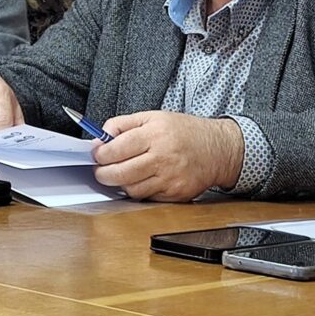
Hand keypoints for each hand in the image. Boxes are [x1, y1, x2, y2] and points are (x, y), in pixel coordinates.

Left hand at [91, 111, 243, 201]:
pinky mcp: (176, 195)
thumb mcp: (152, 117)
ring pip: (132, 189)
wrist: (218, 149)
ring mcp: (170, 179)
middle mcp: (163, 158)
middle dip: (103, 173)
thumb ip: (122, 124)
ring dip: (120, 184)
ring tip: (119, 174)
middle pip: (121, 173)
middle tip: (100, 170)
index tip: (96, 154)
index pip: (118, 148)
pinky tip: (139, 181)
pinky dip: (138, 191)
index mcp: (155, 134)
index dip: (101, 154)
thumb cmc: (184, 131)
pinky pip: (147, 198)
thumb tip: (100, 137)